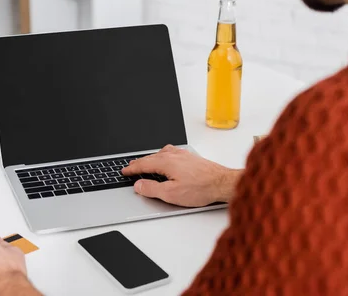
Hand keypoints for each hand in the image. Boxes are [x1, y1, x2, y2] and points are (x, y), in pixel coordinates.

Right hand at [122, 145, 242, 206]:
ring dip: (151, 158)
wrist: (222, 183)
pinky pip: (171, 152)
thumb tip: (138, 185)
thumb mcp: (171, 194)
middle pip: (151, 157)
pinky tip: (166, 159)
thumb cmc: (201, 188)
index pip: (143, 164)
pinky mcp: (191, 157)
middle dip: (139, 162)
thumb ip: (152, 189)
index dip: (132, 168)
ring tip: (146, 163)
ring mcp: (183, 155)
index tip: (125, 171)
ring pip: (161, 153)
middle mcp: (174, 155)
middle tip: (131, 167)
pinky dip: (162, 155)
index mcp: (166, 162)